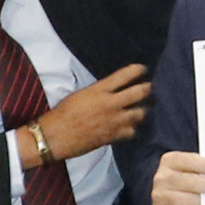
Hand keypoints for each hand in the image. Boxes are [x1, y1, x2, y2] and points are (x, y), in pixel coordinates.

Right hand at [38, 64, 152, 156]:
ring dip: (142, 110)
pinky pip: (133, 131)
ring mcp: (114, 120)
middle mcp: (110, 103)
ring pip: (140, 113)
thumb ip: (99, 91)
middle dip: (147, 88)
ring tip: (141, 108)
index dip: (137, 70)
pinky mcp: (114, 136)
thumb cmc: (63, 113)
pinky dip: (132, 129)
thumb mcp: (81, 94)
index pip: (125, 75)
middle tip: (148, 87)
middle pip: (140, 92)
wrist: (55, 136)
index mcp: (99, 90)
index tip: (143, 69)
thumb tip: (113, 89)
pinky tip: (130, 127)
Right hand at [150, 152, 204, 204]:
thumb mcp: (191, 169)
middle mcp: (161, 178)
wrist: (167, 196)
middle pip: (186, 181)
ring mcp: (159, 196)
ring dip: (201, 201)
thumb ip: (203, 170)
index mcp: (169, 161)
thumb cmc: (185, 179)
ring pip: (182, 200)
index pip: (187, 160)